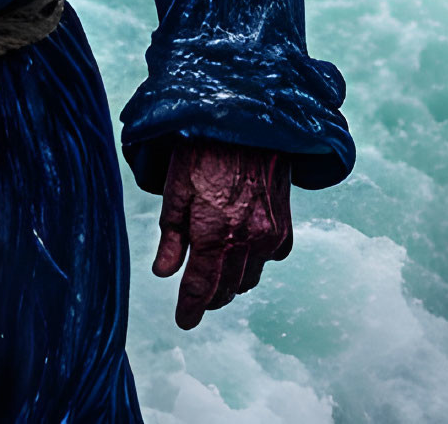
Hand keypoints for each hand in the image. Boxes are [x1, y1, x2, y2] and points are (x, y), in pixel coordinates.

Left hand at [150, 140, 291, 328]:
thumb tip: (164, 273)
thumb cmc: (204, 150)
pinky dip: (254, 261)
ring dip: (231, 282)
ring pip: (248, 279)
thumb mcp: (176, 188)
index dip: (190, 309)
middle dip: (209, 298)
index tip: (183, 322)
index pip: (199, 287)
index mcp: (211, 233)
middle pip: (226, 289)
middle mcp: (244, 241)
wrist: (249, 125)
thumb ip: (171, 235)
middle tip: (195, 297)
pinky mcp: (284, 228)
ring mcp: (268, 236)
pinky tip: (242, 247)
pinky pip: (269, 259)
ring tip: (216, 271)